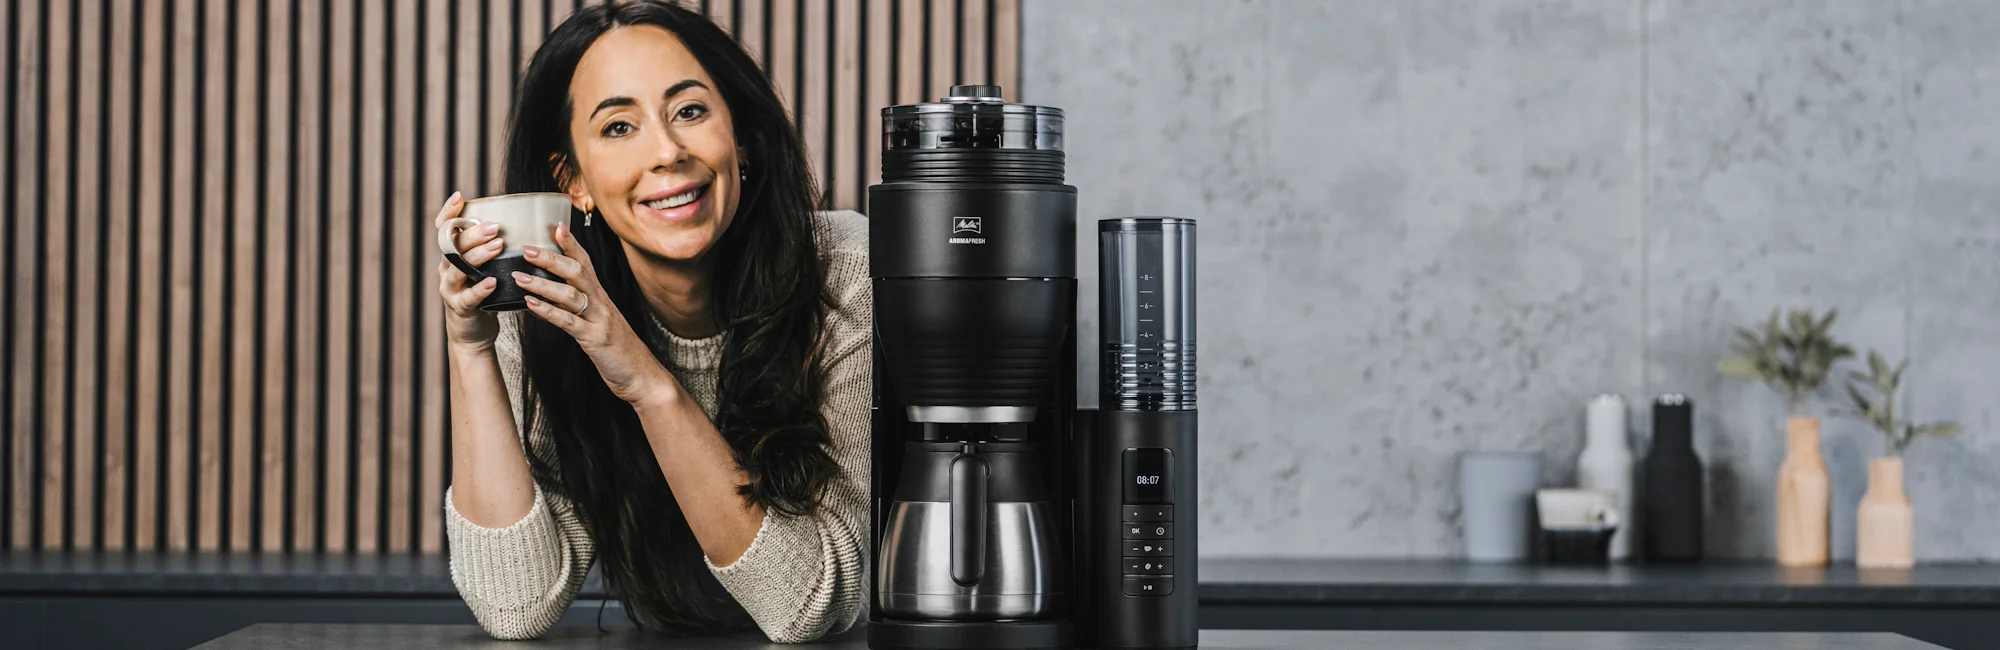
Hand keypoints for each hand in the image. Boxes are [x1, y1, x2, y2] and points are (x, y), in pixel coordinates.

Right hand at [435, 191, 503, 353]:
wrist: (474, 331)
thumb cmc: (486, 293)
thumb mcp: (486, 267)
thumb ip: (495, 248)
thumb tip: (526, 223)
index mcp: (453, 254)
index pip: (444, 229)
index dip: (448, 212)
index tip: (460, 197)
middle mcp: (447, 268)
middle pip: (454, 246)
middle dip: (474, 233)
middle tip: (496, 226)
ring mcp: (450, 288)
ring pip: (458, 269)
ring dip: (479, 256)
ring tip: (498, 246)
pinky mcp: (460, 308)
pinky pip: (468, 297)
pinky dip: (481, 289)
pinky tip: (494, 282)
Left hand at [516, 222, 675, 406]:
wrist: (641, 374)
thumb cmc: (618, 348)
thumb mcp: (601, 321)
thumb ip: (582, 306)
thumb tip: (556, 295)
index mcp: (601, 296)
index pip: (586, 262)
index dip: (572, 244)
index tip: (556, 225)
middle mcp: (601, 303)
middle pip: (576, 272)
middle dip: (551, 258)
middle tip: (527, 248)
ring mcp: (598, 320)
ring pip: (570, 294)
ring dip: (542, 284)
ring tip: (519, 277)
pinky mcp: (594, 339)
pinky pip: (568, 322)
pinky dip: (548, 312)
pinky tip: (530, 306)